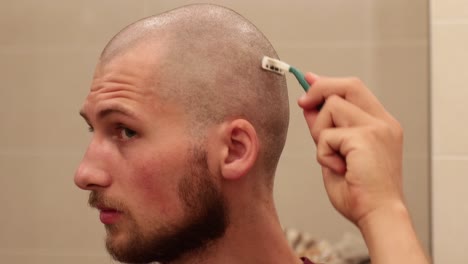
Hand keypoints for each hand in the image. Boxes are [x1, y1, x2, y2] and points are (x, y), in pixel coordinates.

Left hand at [297, 73, 403, 226]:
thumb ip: (326, 129)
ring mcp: (376, 128)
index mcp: (381, 124)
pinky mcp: (365, 138)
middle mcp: (383, 122)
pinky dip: (323, 153)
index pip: (354, 89)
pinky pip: (327, 135)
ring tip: (333, 157)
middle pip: (347, 85)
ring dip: (321, 133)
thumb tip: (308, 106)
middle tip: (302, 103)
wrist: (377, 215)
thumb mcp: (337, 153)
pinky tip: (338, 168)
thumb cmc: (359, 191)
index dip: (328, 83)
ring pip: (331, 107)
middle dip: (319, 90)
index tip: (309, 80)